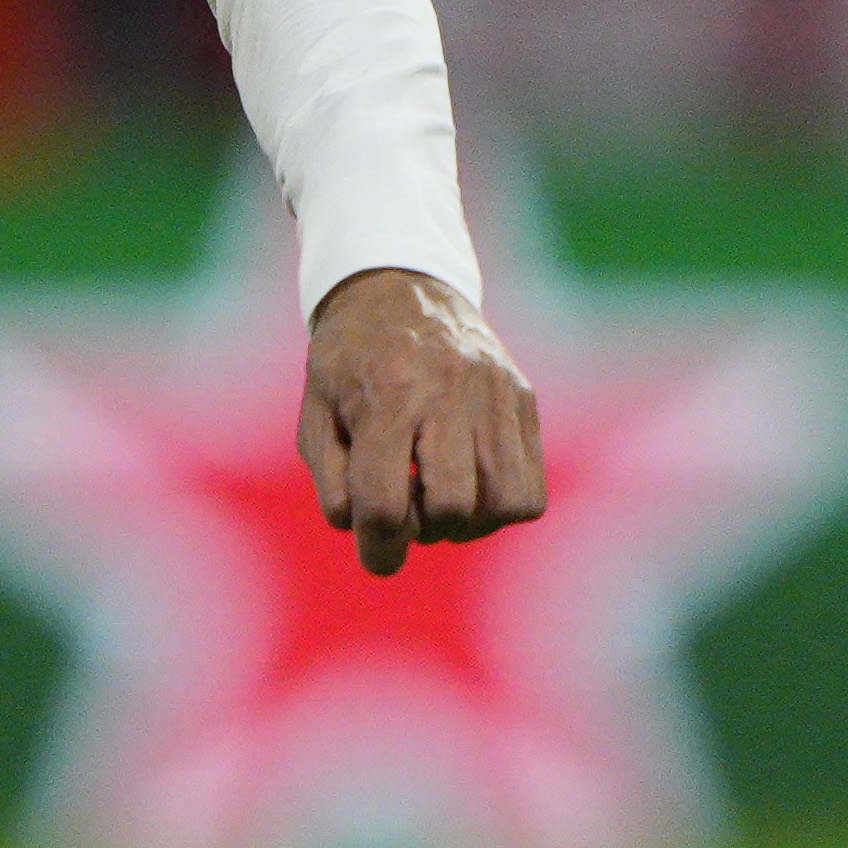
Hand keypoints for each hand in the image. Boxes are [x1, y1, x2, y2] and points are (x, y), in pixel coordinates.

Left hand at [301, 264, 538, 572]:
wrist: (399, 288)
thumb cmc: (348, 361)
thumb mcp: (316, 414)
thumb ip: (332, 481)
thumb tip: (362, 530)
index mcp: (387, 396)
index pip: (385, 502)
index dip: (379, 549)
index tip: (378, 558)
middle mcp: (447, 393)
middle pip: (450, 507)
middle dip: (424, 531)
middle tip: (408, 512)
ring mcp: (494, 394)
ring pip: (502, 504)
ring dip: (467, 524)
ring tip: (440, 502)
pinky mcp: (523, 400)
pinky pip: (530, 489)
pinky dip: (500, 508)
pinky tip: (470, 486)